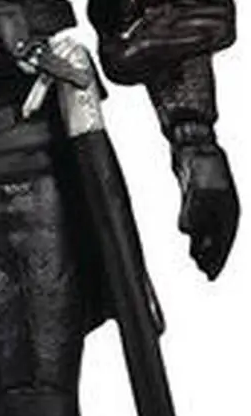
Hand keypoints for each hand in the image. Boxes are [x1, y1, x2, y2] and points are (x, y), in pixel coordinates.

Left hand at [170, 129, 239, 279]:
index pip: (226, 239)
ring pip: (210, 229)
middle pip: (220, 237)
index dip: (219, 258)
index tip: (211, 275)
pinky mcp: (198, 194)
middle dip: (213, 256)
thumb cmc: (201, 163)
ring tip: (196, 263)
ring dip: (204, 247)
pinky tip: (190, 240)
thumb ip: (192, 211)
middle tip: (205, 274)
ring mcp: (212, 200)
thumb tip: (186, 231)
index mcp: (229, 207)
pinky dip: (196, 232)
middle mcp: (223, 206)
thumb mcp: (197, 188)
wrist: (193, 141)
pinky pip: (200, 220)